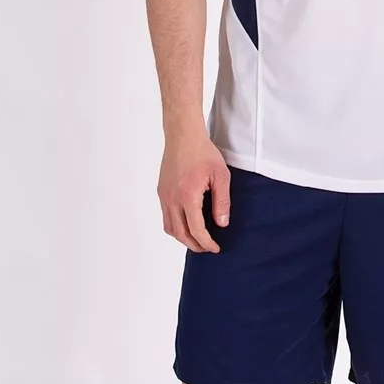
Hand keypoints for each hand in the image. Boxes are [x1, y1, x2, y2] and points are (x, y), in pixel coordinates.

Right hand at [157, 129, 230, 253]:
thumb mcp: (220, 176)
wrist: (183, 135)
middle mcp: (172, 200)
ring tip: (197, 239)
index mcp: (188, 197)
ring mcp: (164, 196)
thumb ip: (222, 202)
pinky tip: (186, 223)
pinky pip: (166, 216)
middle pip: (180, 234)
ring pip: (170, 227)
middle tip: (207, 248)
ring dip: (183, 237)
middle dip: (194, 245)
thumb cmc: (203, 152)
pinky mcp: (161, 191)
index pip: (196, 230)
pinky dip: (175, 226)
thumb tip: (221, 224)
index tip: (215, 248)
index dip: (206, 243)